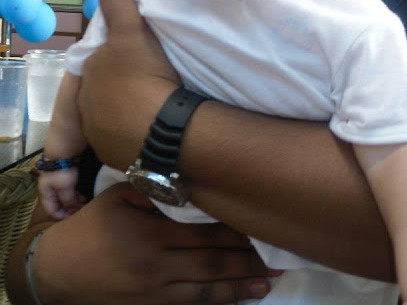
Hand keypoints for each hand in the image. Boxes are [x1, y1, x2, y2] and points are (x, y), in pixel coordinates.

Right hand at [33, 183, 272, 304]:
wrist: (56, 272)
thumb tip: (189, 184)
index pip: (205, 234)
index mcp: (152, 236)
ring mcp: (155, 295)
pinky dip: (215, 304)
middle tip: (280, 260)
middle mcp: (158, 268)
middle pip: (212, 264)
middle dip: (248, 262)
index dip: (236, 233)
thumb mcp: (118, 198)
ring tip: (269, 283)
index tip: (261, 228)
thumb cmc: (90, 228)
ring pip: (206, 292)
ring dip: (239, 288)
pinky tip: (235, 301)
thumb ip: (153, 192)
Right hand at [38, 168, 83, 218]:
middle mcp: (49, 188)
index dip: (61, 216)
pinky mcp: (64, 174)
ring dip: (73, 200)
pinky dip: (75, 193)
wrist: (63, 150)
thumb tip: (72, 209)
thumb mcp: (65, 188)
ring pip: (65, 195)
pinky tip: (83, 194)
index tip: (73, 218)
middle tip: (80, 211)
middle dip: (69, 209)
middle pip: (58, 203)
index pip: (51, 210)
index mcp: (46, 193)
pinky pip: (69, 188)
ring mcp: (56, 181)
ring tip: (83, 202)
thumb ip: (68, 200)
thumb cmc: (62, 171)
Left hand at [78, 0, 179, 167]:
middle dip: (120, 83)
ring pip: (113, 115)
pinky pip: (126, 138)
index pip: (97, 62)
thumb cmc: (143, 77)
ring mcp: (100, 135)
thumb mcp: (131, 33)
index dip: (116, 56)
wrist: (160, 130)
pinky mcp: (117, 156)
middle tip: (148, 77)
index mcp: (86, 77)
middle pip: (104, 89)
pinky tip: (154, 124)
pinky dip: (136, 130)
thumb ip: (118, 5)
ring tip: (154, 102)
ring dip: (128, 108)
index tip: (137, 56)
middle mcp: (86, 108)